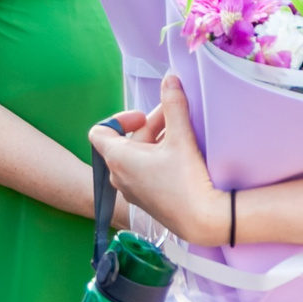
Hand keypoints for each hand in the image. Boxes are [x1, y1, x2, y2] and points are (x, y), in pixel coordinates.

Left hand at [88, 75, 231, 245]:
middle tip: (175, 117)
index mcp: (118, 159)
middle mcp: (119, 176)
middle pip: (126, 141)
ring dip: (156, 142)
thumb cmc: (186, 181)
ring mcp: (132, 190)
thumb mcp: (180, 137)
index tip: (144, 116)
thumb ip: (174, 105)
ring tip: (182, 134)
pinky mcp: (146, 200)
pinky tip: (181, 156)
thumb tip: (170, 79)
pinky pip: (145, 173)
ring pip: (137, 157)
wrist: (202, 221)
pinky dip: (158, 159)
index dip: (120, 118)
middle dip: (150, 125)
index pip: (100, 131)